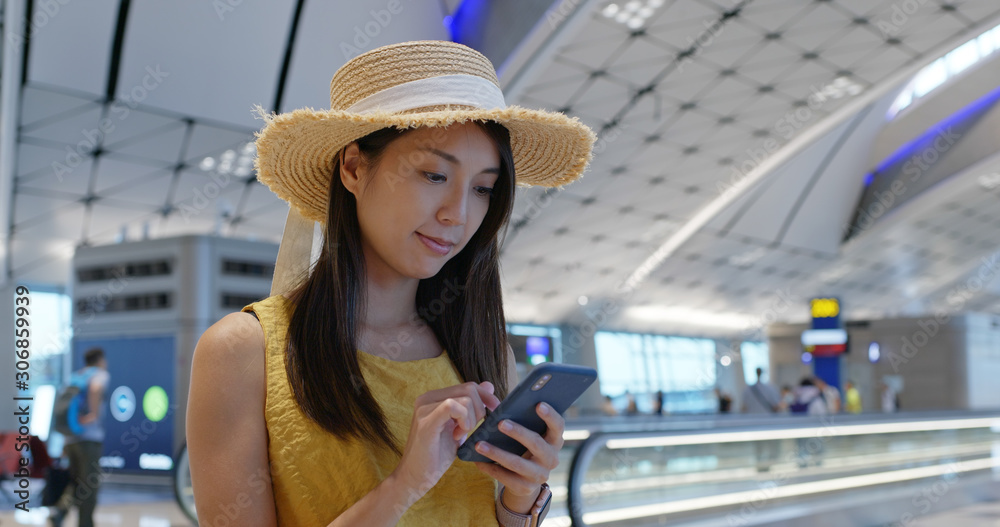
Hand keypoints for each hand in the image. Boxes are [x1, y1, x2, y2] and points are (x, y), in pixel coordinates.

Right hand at [393, 381, 500, 498]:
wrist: (415, 478)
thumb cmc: (436, 456)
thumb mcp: (460, 427)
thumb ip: (471, 407)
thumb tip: (489, 385)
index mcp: (434, 398)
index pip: (468, 386)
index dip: (486, 398)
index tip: (493, 414)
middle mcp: (427, 398)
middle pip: (469, 389)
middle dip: (480, 410)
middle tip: (471, 430)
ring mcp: (425, 408)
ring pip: (465, 398)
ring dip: (472, 419)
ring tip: (460, 435)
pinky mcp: (426, 421)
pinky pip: (453, 407)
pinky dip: (464, 420)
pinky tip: (458, 435)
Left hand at [472, 402, 563, 500]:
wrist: (526, 481)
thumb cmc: (525, 448)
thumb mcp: (530, 436)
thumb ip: (523, 421)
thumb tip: (500, 407)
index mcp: (554, 441)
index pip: (558, 426)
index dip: (550, 415)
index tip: (538, 404)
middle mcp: (551, 459)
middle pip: (536, 443)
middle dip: (518, 432)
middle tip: (500, 423)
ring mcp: (539, 475)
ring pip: (517, 463)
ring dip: (496, 452)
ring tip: (479, 444)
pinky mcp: (525, 487)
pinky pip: (504, 477)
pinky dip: (489, 467)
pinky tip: (478, 460)